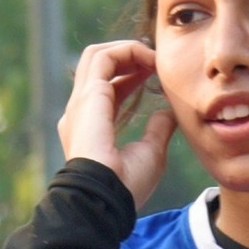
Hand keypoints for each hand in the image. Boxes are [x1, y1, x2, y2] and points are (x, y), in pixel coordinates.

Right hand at [60, 41, 172, 201]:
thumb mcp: (151, 153)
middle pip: (99, 67)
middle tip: (155, 61)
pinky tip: (150, 60)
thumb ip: (157, 130)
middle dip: (127, 56)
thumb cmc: (126, 185)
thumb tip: (168, 114)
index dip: (131, 75)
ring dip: (128, 50)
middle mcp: (80, 111)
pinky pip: (104, 58)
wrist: (106, 198)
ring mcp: (81, 102)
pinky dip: (128, 51)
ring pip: (98, 55)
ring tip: (154, 57)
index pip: (107, 88)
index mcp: (90, 126)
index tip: (156, 74)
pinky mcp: (88, 95)